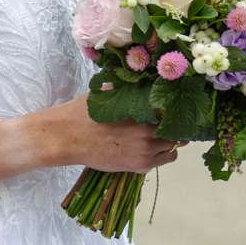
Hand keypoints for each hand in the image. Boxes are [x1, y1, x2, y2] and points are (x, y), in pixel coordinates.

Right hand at [55, 94, 180, 173]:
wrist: (68, 137)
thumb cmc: (84, 113)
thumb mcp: (108, 92)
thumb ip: (128, 88)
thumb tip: (143, 79)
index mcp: (143, 110)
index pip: (173, 111)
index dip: (175, 110)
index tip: (174, 110)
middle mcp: (148, 131)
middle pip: (177, 131)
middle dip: (174, 127)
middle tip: (168, 125)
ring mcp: (145, 151)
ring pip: (173, 149)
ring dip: (169, 143)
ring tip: (159, 138)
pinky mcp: (138, 165)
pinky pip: (161, 161)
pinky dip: (160, 156)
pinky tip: (150, 149)